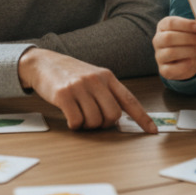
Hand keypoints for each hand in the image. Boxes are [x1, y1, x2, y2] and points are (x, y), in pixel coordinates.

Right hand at [17, 48, 155, 132]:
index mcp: (108, 76)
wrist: (43, 63)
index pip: (130, 100)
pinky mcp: (64, 94)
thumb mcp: (93, 76)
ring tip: (79, 114)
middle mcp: (96, 80)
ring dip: (87, 125)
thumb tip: (118, 117)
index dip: (143, 118)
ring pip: (94, 121)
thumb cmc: (70, 73)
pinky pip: (76, 122)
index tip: (152, 132)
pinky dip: (74, 125)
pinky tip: (69, 117)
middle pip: (113, 116)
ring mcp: (80, 87)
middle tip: (94, 120)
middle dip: (104, 124)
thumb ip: (107, 92)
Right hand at [152, 16, 195, 80]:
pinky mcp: (164, 70)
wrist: (185, 61)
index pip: (170, 23)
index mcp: (162, 27)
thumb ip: (193, 28)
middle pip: (168, 37)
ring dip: (189, 50)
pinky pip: (172, 69)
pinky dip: (185, 65)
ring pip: (170, 52)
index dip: (185, 24)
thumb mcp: (189, 31)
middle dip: (188, 38)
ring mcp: (159, 56)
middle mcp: (158, 41)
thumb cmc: (187, 42)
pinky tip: (193, 60)